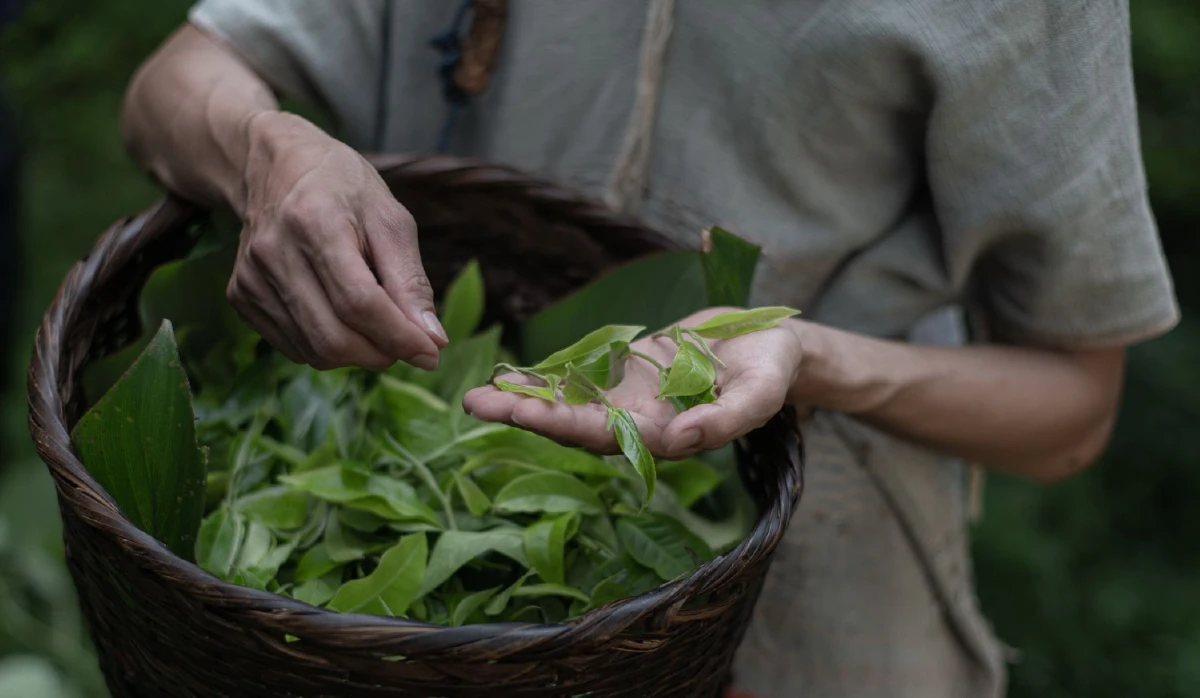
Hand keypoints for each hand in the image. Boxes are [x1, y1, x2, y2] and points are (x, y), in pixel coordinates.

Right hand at [226, 112, 447, 370]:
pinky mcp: (240, 296)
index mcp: (315, 221)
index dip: (399, 337)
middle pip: (333, 337)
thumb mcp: (390, 220)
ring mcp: (251, 277)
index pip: (360, 303)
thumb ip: (410, 282)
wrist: (276, 166)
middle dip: (381, 353)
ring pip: (314, 351)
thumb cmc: (344, 189)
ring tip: (376, 326)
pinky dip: (328, 348)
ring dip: (357, 354)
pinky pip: (294, 348)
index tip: (431, 353)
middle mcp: (274, 252)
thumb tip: (433, 341)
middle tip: (406, 343)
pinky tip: (341, 320)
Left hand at [463, 308, 806, 459]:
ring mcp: (629, 399)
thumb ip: (724, 420)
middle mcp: (640, 423)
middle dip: (527, 415)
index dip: (566, 426)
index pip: (609, 436)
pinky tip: (509, 375)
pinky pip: (580, 378)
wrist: (770, 347)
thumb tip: (679, 440)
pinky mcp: (625, 374)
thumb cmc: (771, 373)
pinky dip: (546, 378)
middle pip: (575, 424)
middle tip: (477, 406)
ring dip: (525, 400)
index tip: (527, 415)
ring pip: (570, 403)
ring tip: (476, 396)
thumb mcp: (759, 395)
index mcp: (668, 434)